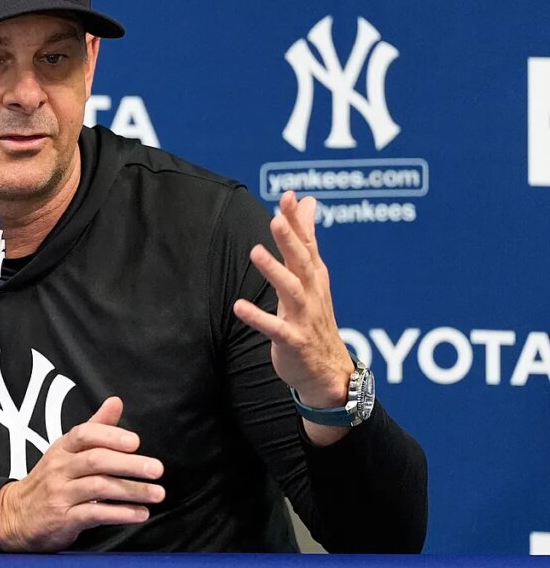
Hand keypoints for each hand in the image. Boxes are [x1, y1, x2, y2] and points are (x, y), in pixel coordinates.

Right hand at [0, 396, 164, 551]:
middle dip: (129, 464)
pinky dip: (120, 514)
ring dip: (131, 491)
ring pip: (98, 488)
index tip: (135, 441)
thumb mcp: (67, 451)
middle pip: (95, 461)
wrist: (15, 516)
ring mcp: (60, 494)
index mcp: (62, 448)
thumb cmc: (50, 480)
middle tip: (156, 468)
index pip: (84, 435)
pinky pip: (94, 514)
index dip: (110, 436)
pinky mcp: (63, 519)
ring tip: (156, 494)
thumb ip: (96, 428)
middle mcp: (60, 469)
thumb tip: (115, 401)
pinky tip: (140, 513)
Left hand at [232, 191, 354, 444]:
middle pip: (302, 262)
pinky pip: (275, 329)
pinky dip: (258, 318)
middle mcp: (311, 293)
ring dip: (274, 272)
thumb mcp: (312, 275)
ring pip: (291, 291)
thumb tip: (306, 200)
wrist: (328, 372)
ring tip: (255, 251)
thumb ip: (306, 237)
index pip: (306, 244)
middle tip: (276, 218)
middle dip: (291, 240)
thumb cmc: (314, 317)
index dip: (297, 221)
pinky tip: (238, 306)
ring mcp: (304, 318)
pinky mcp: (293, 342)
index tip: (287, 195)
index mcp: (313, 276)